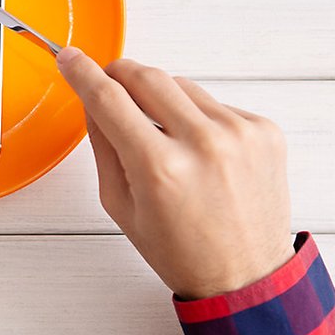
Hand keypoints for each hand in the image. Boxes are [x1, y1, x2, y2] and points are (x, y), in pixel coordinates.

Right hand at [56, 48, 291, 299]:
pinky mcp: (264, 130)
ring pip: (180, 85)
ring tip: (164, 139)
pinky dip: (198, 118)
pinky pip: (214, 103)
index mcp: (159, 167)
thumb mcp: (120, 204)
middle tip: (110, 87)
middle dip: (120, 75)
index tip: (70, 58)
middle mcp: (203, 143)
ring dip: (161, 99)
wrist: (246, 277)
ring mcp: (239, 133)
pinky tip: (201, 153)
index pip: (108, 98)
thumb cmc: (180, 249)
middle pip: (146, 76)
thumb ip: (103, 144)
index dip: (83, 73)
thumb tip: (93, 98)